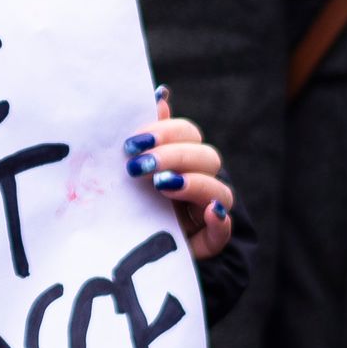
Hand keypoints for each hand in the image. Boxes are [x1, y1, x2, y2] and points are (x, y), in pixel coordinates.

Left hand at [126, 87, 236, 259]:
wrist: (122, 254)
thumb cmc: (124, 203)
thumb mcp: (129, 169)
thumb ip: (145, 136)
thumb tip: (159, 94)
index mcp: (179, 159)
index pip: (188, 133)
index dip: (166, 131)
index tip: (133, 140)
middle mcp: (197, 181)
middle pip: (206, 157)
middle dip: (173, 156)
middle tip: (137, 165)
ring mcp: (205, 212)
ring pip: (219, 190)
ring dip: (193, 184)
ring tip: (162, 185)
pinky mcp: (206, 242)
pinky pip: (224, 231)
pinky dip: (220, 221)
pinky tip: (210, 213)